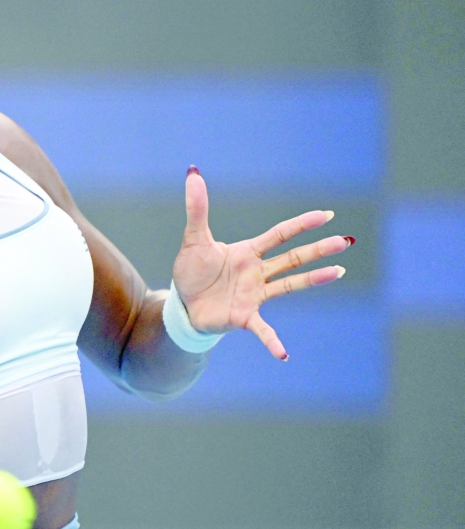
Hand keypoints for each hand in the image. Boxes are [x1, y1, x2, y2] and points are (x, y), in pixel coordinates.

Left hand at [172, 166, 352, 360]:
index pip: (279, 235)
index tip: (326, 215)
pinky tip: (284, 355)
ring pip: (289, 285)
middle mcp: (257, 273)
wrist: (183, 304)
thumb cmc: (192, 272)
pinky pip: (262, 330)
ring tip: (339, 273)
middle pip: (293, 258)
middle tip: (345, 242)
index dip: (301, 224)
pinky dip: (273, 342)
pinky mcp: (244, 317)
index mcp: (248, 252)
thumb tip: (193, 173)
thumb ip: (197, 209)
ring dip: (314, 280)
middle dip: (318, 250)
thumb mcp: (194, 239)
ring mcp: (254, 295)